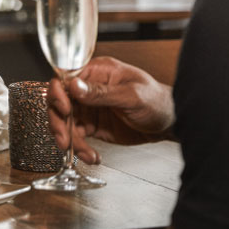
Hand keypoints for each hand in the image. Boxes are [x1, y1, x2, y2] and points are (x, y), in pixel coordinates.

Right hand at [47, 57, 173, 163]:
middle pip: (60, 101)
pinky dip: (80, 148)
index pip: (66, 77)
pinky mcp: (93, 125)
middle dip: (59, 122)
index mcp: (98, 72)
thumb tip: (75, 85)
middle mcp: (89, 88)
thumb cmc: (157, 101)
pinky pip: (77, 136)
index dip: (59, 93)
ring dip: (69, 139)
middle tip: (64, 139)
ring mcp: (89, 107)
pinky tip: (91, 156)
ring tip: (83, 153)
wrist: (169, 123)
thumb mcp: (131, 95)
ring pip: (65, 122)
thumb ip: (102, 92)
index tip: (64, 109)